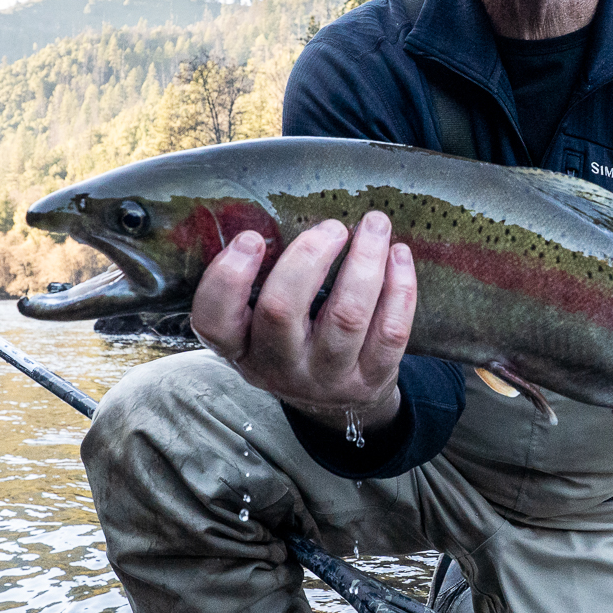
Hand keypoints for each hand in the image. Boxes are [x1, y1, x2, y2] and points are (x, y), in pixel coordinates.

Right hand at [189, 212, 416, 433]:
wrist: (338, 402)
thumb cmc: (296, 342)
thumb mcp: (262, 326)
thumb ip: (262, 282)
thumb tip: (283, 210)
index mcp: (242, 347)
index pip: (213, 322)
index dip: (227, 278)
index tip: (251, 238)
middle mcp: (279, 366)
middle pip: (281, 310)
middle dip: (307, 257)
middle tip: (331, 227)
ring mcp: (326, 376)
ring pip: (346, 316)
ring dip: (364, 262)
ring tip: (375, 225)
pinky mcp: (370, 379)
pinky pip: (390, 331)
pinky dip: (399, 288)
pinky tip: (399, 255)